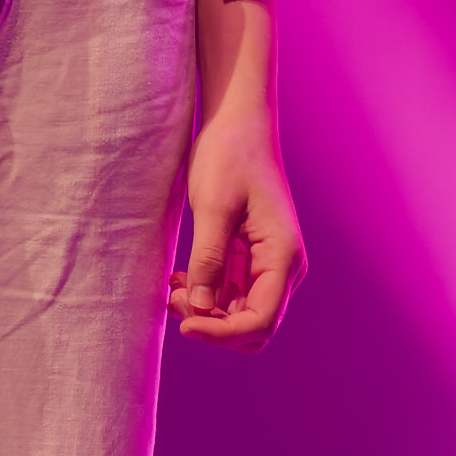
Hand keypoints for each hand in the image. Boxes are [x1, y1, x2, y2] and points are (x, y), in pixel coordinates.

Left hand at [168, 106, 305, 351]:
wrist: (237, 121)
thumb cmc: (230, 154)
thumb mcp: (213, 206)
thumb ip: (209, 259)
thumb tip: (200, 309)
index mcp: (283, 256)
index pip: (260, 320)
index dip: (222, 334)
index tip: (184, 326)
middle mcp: (282, 267)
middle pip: (253, 325)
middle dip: (214, 326)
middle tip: (174, 301)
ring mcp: (267, 262)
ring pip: (239, 312)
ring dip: (206, 312)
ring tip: (172, 288)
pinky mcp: (250, 255)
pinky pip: (230, 292)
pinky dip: (205, 294)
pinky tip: (179, 279)